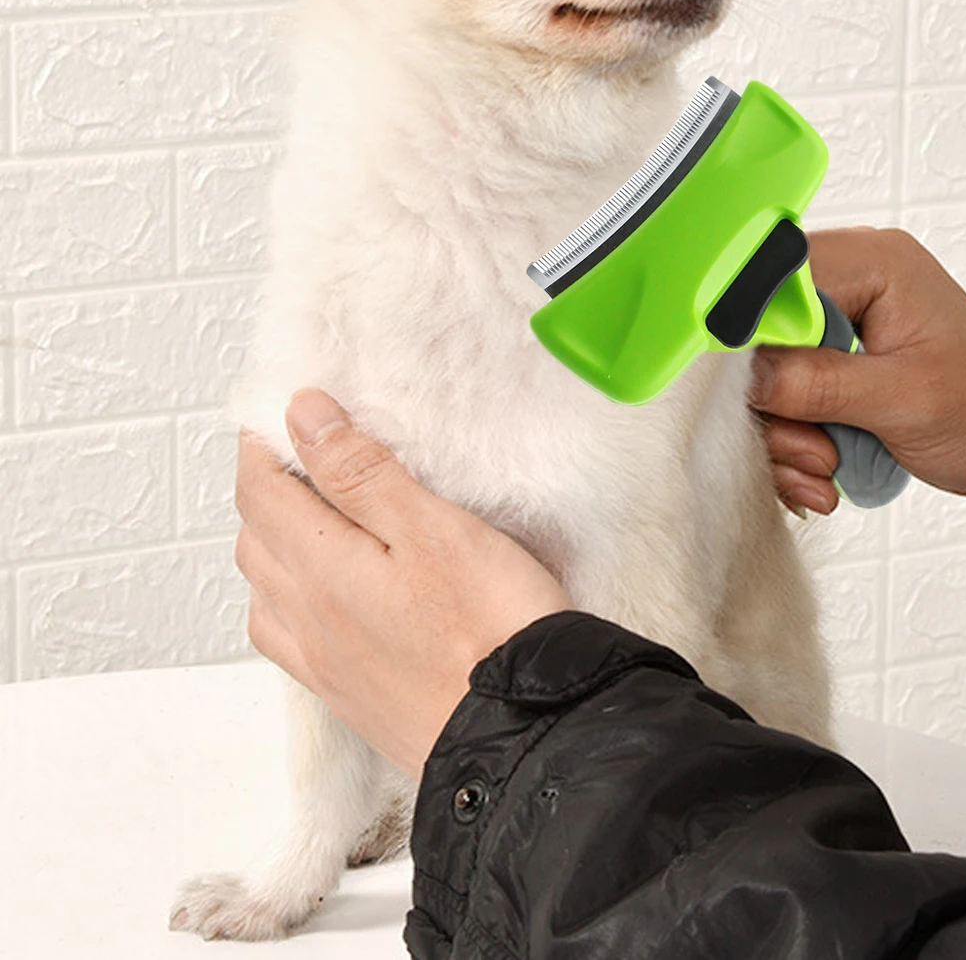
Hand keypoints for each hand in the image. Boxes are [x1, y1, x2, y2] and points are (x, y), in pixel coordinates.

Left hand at [235, 390, 571, 778]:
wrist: (524, 737)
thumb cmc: (493, 629)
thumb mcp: (434, 527)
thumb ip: (361, 473)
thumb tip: (304, 419)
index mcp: (321, 570)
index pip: (262, 493)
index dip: (265, 444)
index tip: (285, 413)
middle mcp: (307, 621)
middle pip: (256, 539)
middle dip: (267, 488)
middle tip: (301, 451)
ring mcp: (324, 665)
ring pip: (266, 591)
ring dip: (273, 544)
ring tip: (311, 514)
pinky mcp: (349, 696)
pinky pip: (289, 637)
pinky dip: (289, 598)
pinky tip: (325, 594)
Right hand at [751, 228, 965, 514]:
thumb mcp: (903, 400)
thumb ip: (819, 382)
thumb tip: (748, 374)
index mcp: (873, 262)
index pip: (775, 278)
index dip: (751, 337)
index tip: (756, 393)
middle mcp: (851, 279)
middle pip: (762, 332)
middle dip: (777, 404)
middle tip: (814, 451)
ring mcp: (841, 320)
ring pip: (769, 373)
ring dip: (787, 433)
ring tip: (826, 468)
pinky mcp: (835, 359)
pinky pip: (787, 394)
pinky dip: (796, 439)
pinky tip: (822, 472)